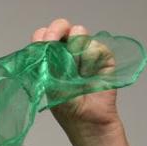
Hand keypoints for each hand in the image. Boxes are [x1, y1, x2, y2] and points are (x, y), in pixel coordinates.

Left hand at [32, 18, 122, 140]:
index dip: (43, 34)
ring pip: (80, 34)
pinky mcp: (103, 56)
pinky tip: (91, 75)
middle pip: (62, 26)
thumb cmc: (66, 105)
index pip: (43, 35)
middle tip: (54, 39)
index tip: (43, 41)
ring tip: (76, 74)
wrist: (88, 119)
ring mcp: (85, 51)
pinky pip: (97, 47)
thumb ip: (46, 62)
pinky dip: (91, 60)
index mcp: (50, 56)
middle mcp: (67, 50)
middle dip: (58, 30)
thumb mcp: (49, 83)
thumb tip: (47, 41)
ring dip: (75, 53)